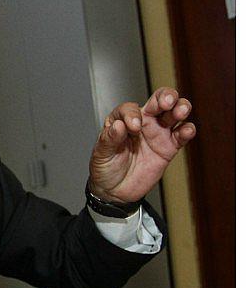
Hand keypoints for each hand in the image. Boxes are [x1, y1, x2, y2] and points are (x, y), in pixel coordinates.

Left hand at [88, 87, 195, 203]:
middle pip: (159, 100)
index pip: (130, 109)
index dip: (132, 114)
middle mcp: (143, 122)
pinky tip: (186, 130)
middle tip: (166, 102)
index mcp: (122, 120)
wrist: (115, 190)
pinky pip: (181, 135)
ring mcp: (158, 134)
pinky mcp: (169, 147)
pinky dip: (187, 130)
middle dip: (166, 96)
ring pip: (174, 113)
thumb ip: (109, 139)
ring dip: (181, 108)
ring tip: (180, 111)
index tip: (132, 127)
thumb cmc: (105, 167)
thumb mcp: (101, 154)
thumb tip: (118, 126)